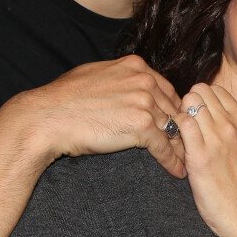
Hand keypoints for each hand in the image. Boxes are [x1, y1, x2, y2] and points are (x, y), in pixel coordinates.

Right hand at [6, 55, 185, 177]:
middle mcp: (144, 80)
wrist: (49, 116)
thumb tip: (127, 82)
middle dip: (179, 127)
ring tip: (186, 159)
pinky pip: (164, 146)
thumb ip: (120, 77)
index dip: (171, 107)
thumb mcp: (97, 73)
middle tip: (186, 143)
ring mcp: (144, 102)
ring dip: (179, 145)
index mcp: (135, 66)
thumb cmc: (65, 96)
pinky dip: (171, 161)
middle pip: (172, 107)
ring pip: (172, 127)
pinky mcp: (142, 126)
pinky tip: (176, 170)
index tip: (175, 121)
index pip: (165, 88)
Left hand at [175, 84, 236, 236]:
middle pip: (200, 90)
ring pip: (189, 101)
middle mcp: (231, 124)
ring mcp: (216, 138)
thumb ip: (230, 124)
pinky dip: (175, 128)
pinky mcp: (200, 155)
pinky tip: (179, 145)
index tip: (197, 114)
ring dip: (181, 114)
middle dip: (189, 102)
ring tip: (182, 135)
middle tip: (187, 123)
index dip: (201, 98)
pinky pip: (182, 123)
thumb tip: (209, 110)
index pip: (215, 88)